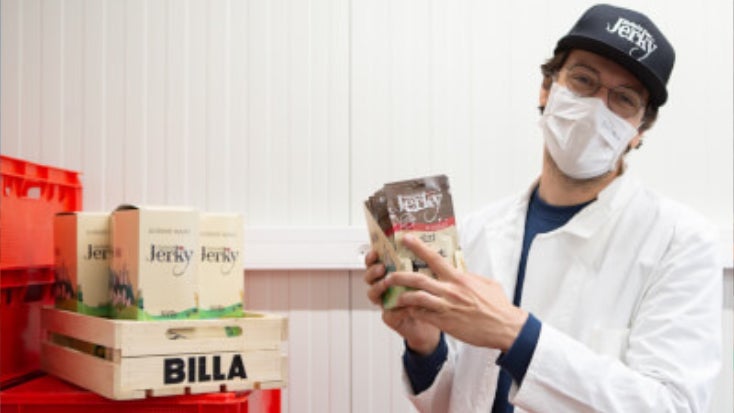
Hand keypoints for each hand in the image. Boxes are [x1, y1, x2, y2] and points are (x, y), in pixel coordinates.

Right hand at [364, 249, 440, 354]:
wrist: (436, 319)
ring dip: (378, 287)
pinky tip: (406, 306)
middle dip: (372, 271)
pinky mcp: (391, 318)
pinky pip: (388, 313)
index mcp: (391, 273)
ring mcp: (385, 302)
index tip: (375, 250)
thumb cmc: (430, 295)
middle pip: (369, 276)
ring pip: (372, 294)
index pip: (375, 262)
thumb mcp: (427, 274)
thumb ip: (422, 261)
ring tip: (387, 284)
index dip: (372, 256)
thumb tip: (424, 242)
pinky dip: (396, 309)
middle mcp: (384, 287)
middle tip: (381, 268)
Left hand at [384, 235, 527, 351]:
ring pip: (416, 297)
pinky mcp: (445, 322)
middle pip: (417, 279)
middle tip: (388, 274)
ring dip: (402, 296)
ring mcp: (446, 307)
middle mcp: (450, 290)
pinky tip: (407, 311)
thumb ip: (470, 276)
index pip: (434, 258)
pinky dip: (411, 312)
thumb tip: (461, 271)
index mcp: (459, 278)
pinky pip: (421, 315)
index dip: (418, 247)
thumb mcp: (486, 283)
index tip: (406, 239)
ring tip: (394, 296)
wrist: (505, 328)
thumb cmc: (498, 306)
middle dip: (399, 275)